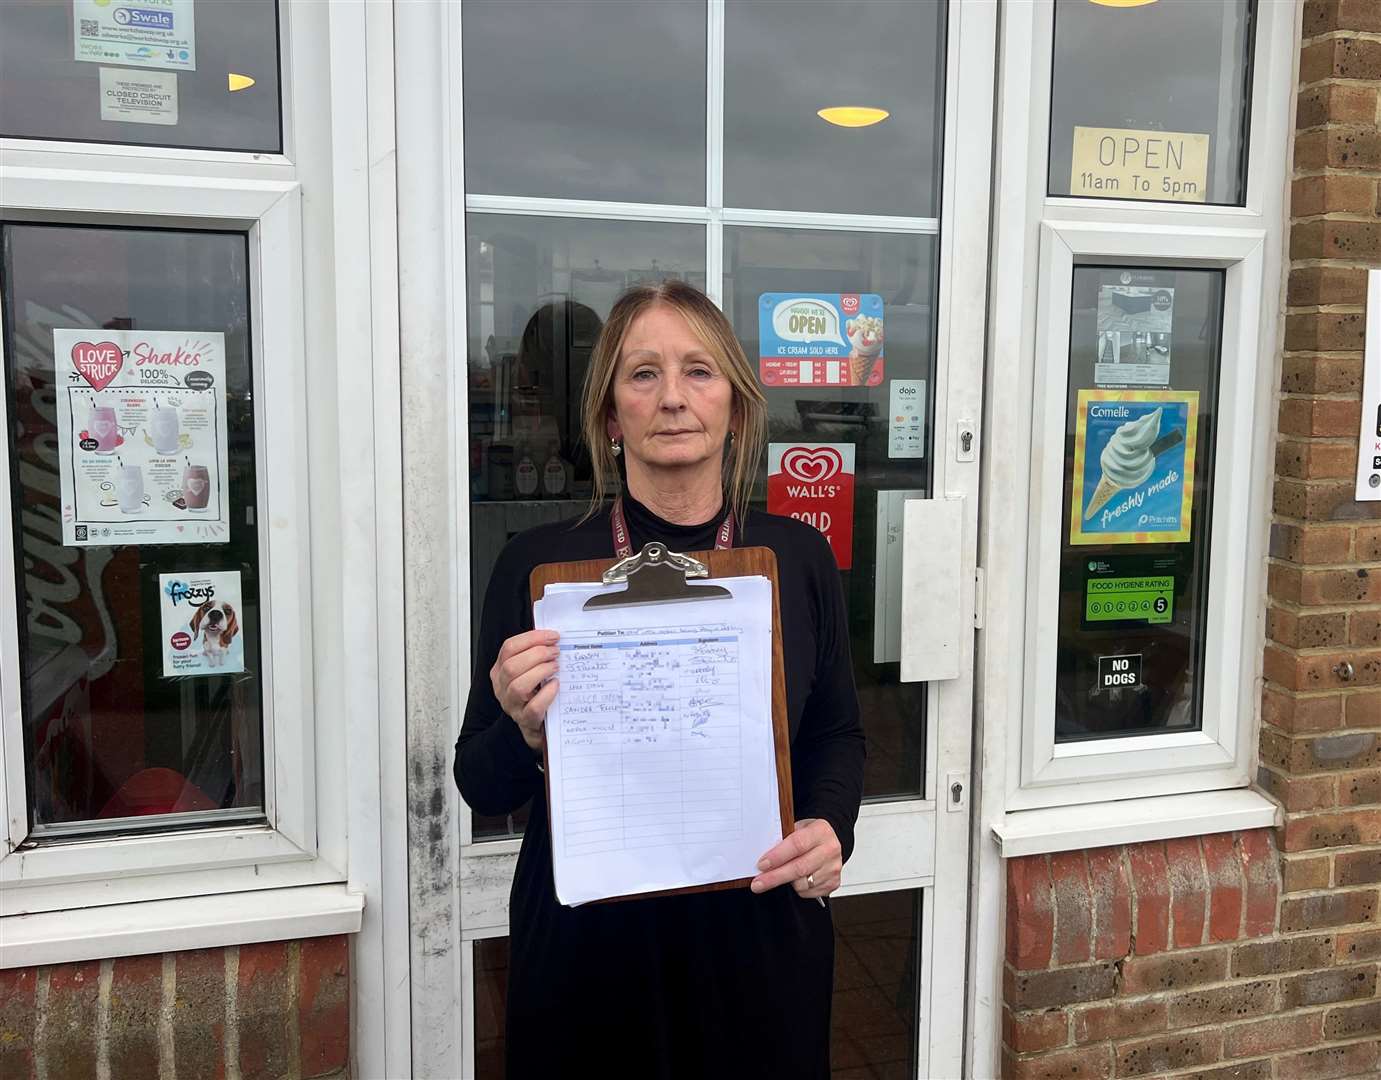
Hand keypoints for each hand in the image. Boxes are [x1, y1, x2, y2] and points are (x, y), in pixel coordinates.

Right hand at [491, 629, 559, 751]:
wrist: (538, 725)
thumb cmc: (535, 694)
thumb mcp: (529, 671)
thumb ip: (535, 655)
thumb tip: (552, 638)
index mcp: (500, 671)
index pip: (509, 648)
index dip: (532, 638)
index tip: (552, 636)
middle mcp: (502, 688)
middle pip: (511, 666)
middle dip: (537, 654)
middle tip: (555, 652)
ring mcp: (512, 705)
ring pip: (519, 686)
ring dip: (541, 671)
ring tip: (555, 667)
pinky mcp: (526, 720)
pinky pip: (534, 707)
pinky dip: (547, 694)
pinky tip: (555, 685)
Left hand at [750, 818, 841, 899]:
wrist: (829, 840)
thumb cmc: (809, 834)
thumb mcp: (796, 827)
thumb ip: (783, 840)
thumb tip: (763, 858)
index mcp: (821, 831)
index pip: (797, 845)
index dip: (777, 856)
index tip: (762, 865)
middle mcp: (830, 850)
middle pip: (799, 868)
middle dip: (774, 877)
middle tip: (758, 883)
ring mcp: (833, 868)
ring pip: (802, 884)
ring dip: (786, 882)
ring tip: (780, 874)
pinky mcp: (833, 883)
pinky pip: (807, 892)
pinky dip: (797, 888)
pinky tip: (795, 878)